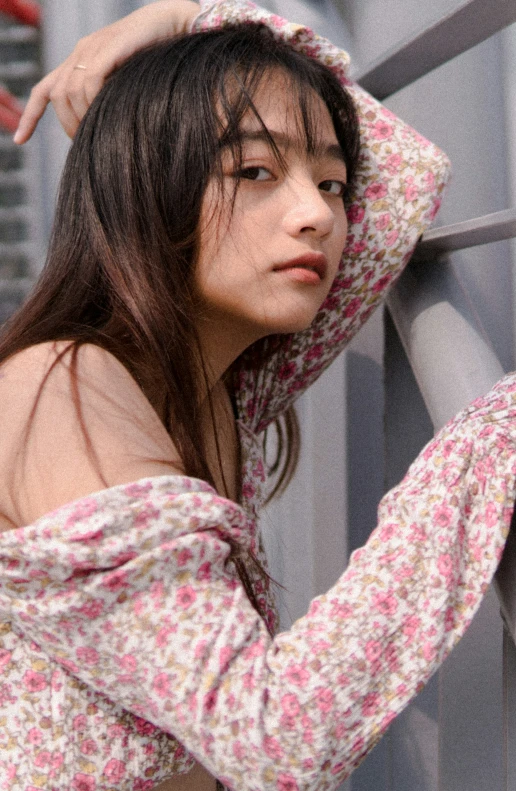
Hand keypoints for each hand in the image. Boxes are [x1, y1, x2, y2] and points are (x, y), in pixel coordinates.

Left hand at [13, 0, 199, 143]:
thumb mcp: (125, 84)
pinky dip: (93, 101)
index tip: (20, 140)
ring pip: (70, 90)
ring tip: (98, 134)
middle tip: (84, 144)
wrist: (175, 24)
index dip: (30, 115)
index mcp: (80, 61)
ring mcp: (93, 48)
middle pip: (55, 94)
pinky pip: (90, 80)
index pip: (45, 89)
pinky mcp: (110, 47)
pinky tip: (107, 114)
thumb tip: (101, 135)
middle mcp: (80, 52)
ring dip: (80, 116)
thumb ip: (108, 100)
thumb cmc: (156, 59)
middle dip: (65, 123)